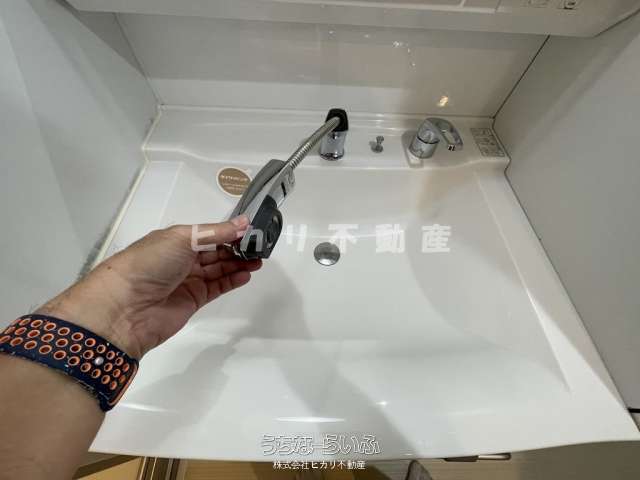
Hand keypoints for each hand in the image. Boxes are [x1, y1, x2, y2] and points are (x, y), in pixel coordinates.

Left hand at [36, 215, 260, 357]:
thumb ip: (216, 232)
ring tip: (259, 260)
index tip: (253, 229)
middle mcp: (182, 258)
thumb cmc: (150, 263)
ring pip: (219, 269)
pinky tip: (247, 274)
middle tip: (261, 246)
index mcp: (176, 239)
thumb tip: (244, 222)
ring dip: (238, 263)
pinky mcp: (194, 300)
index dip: (230, 231)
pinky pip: (217, 288)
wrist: (126, 307)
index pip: (209, 233)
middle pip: (216, 251)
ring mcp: (188, 280)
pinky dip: (232, 280)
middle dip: (238, 247)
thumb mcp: (183, 238)